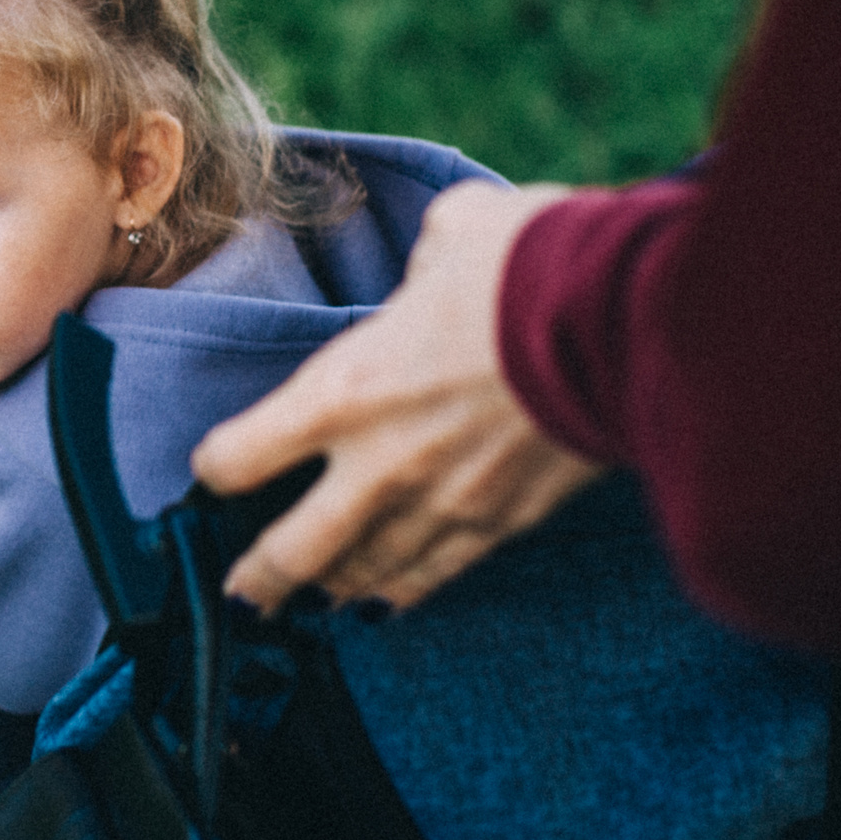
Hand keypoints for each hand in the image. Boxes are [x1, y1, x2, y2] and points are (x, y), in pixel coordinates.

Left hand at [195, 181, 605, 615]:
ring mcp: (440, 504)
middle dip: (256, 578)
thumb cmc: (528, 263)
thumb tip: (435, 264)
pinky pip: (432, 578)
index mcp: (343, 390)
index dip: (217, 467)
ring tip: (308, 601)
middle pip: (290, 551)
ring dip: (328, 591)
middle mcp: (378, 463)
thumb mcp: (450, 234)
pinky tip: (382, 605)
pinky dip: (400, 594)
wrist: (625, 321)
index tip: (216, 469)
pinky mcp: (499, 525)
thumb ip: (421, 264)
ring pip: (362, 578)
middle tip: (240, 591)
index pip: (239, 456)